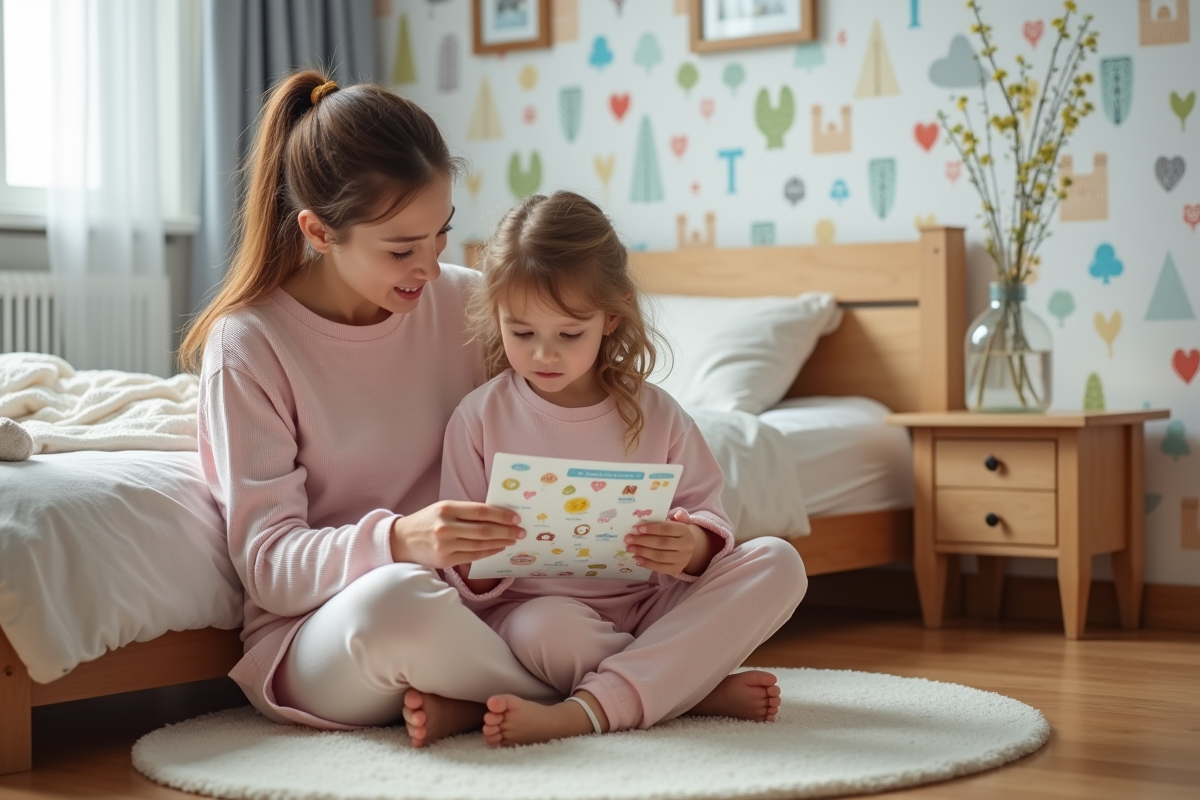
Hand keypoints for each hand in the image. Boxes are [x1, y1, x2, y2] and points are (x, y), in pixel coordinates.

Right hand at [391, 501, 524, 569]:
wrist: (403, 539)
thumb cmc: (428, 520)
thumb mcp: (444, 508)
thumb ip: (467, 511)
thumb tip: (498, 514)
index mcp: (447, 508)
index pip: (481, 511)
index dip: (502, 515)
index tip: (516, 518)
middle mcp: (446, 526)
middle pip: (484, 530)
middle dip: (507, 531)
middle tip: (521, 531)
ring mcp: (446, 545)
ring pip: (481, 544)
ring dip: (501, 542)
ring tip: (513, 539)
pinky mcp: (446, 560)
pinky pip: (474, 556)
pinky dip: (489, 551)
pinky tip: (499, 547)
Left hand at [624, 509, 705, 577]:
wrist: (688, 549)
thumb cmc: (676, 533)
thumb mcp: (676, 522)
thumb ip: (668, 518)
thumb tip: (660, 516)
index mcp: (685, 531)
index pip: (666, 529)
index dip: (651, 529)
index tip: (637, 529)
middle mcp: (686, 546)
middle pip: (661, 543)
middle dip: (642, 541)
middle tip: (628, 539)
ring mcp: (682, 559)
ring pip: (659, 556)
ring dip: (642, 552)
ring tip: (630, 548)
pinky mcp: (676, 570)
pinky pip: (659, 568)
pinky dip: (646, 563)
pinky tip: (637, 559)